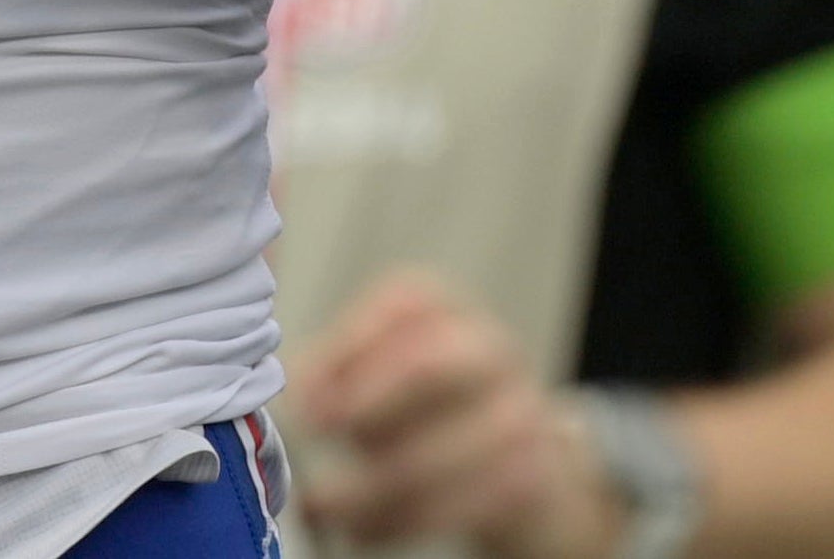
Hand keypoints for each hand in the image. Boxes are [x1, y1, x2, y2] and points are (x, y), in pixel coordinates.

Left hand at [289, 271, 636, 558]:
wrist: (527, 467)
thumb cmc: (429, 414)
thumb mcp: (382, 382)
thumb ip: (339, 376)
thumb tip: (298, 393)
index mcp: (446, 310)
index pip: (404, 304)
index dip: (347, 347)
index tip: (304, 394)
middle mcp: (489, 348)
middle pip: (429, 365)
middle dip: (366, 404)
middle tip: (317, 437)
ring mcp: (522, 409)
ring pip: (445, 446)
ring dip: (374, 485)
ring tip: (325, 505)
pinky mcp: (534, 474)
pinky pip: (466, 499)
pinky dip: (405, 520)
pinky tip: (366, 530)